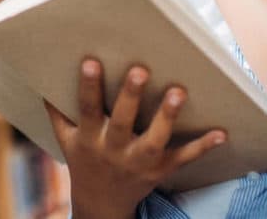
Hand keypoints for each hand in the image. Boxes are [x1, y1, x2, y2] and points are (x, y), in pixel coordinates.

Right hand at [46, 59, 225, 218]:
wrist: (100, 204)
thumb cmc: (84, 161)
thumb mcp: (66, 139)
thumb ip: (58, 110)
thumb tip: (45, 78)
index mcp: (90, 137)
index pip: (87, 109)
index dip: (88, 86)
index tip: (91, 61)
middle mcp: (113, 150)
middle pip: (122, 122)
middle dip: (130, 97)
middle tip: (140, 70)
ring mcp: (138, 162)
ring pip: (154, 140)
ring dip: (167, 117)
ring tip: (179, 92)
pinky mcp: (160, 170)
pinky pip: (182, 158)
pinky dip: (202, 147)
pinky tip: (221, 133)